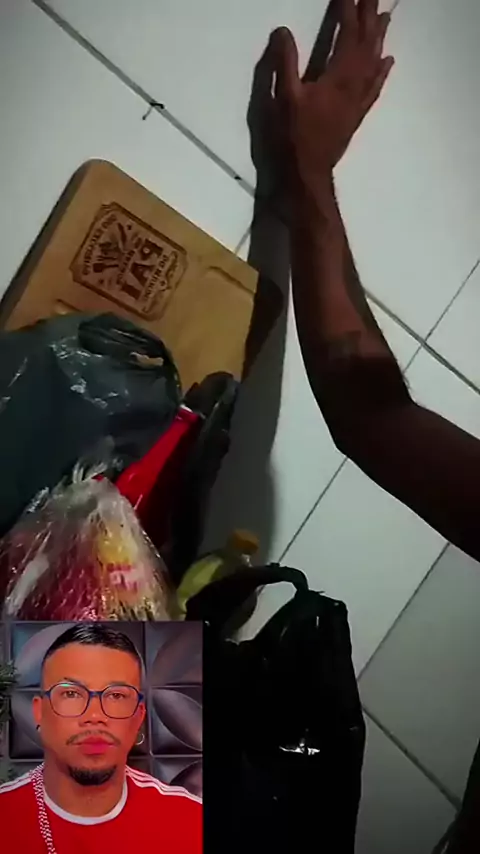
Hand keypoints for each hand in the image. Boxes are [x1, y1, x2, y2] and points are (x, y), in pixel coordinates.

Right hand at [270, 0, 393, 190]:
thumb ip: (283, 62)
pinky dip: (382, 71)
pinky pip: (375, 87)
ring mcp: (358, 100)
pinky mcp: (357, 114)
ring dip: (379, 37)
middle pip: (366, 42)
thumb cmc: (291, 137)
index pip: (347, 33)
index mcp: (337, 77)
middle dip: (369, 15)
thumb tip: (283, 31)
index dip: (348, 9)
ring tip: (386, 15)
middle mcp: (354, 85)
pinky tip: (388, 60)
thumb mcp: (282, 97)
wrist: (307, 174)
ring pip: (374, 61)